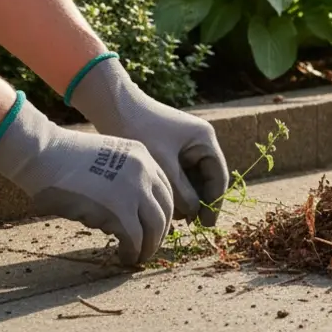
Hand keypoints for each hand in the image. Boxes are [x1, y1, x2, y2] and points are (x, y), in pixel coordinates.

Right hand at [0, 95, 173, 265]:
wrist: (41, 153)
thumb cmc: (60, 157)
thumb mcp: (104, 157)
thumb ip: (122, 177)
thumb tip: (128, 210)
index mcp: (142, 155)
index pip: (164, 188)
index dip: (162, 210)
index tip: (155, 225)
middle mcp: (144, 170)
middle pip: (165, 208)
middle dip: (160, 232)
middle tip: (151, 246)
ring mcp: (134, 189)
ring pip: (154, 226)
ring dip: (149, 245)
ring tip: (139, 256)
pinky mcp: (119, 210)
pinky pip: (135, 238)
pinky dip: (132, 251)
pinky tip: (125, 257)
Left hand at [67, 56, 228, 225]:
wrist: (114, 106)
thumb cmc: (139, 129)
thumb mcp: (163, 164)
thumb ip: (181, 190)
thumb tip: (193, 213)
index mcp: (205, 140)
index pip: (218, 177)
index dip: (214, 203)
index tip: (207, 225)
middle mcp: (200, 142)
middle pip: (206, 179)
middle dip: (199, 201)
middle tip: (190, 225)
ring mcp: (186, 145)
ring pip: (192, 179)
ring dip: (186, 197)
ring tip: (175, 218)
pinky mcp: (171, 149)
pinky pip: (179, 174)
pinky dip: (175, 189)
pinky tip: (164, 203)